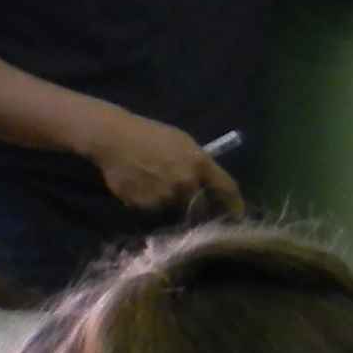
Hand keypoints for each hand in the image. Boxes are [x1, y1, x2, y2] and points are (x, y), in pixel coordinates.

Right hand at [87, 108, 247, 220]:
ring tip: (156, 187)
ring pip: (175, 210)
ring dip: (171, 204)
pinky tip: (142, 187)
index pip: (227, 188)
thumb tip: (210, 185)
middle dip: (198, 208)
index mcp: (199, 164)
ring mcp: (165, 197)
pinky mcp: (145, 206)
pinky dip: (150, 204)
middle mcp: (186, 183)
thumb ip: (200, 164)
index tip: (238, 216)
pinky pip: (153, 211)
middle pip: (201, 207)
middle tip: (186, 200)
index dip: (235, 204)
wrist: (114, 138)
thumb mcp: (183, 142)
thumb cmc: (151, 135)